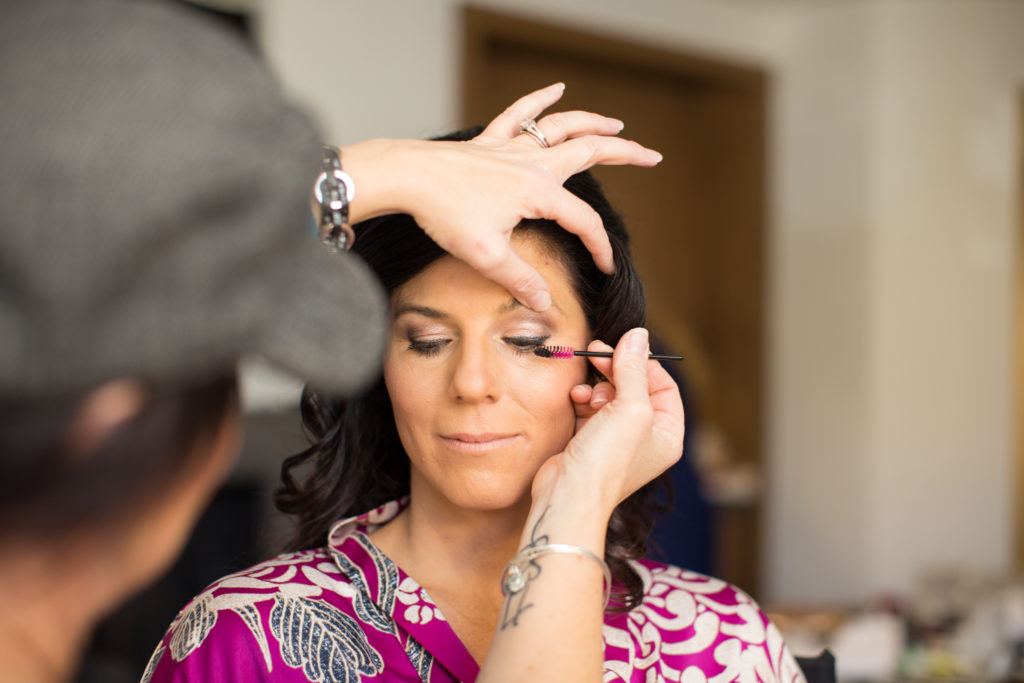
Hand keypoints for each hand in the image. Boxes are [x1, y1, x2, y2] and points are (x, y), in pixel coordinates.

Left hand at [341, 84, 661, 310]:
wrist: (407, 177)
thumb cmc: (443, 213)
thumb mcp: (486, 256)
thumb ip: (521, 280)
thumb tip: (545, 304)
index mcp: (538, 192)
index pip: (583, 221)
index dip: (600, 246)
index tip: (606, 267)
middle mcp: (532, 163)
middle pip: (589, 151)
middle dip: (624, 152)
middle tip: (651, 155)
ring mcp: (511, 147)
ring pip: (562, 127)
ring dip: (592, 122)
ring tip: (615, 122)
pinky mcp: (489, 141)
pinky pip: (520, 113)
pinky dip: (539, 99)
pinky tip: (556, 87)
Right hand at [534, 328, 684, 513]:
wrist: (568, 494)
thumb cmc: (606, 459)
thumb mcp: (629, 408)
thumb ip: (634, 369)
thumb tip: (638, 336)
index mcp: (667, 433)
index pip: (664, 386)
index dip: (643, 364)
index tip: (621, 349)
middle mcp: (646, 437)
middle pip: (635, 387)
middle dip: (615, 371)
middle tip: (596, 353)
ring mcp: (618, 440)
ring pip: (610, 396)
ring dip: (596, 386)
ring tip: (585, 393)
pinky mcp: (592, 440)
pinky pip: (591, 409)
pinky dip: (583, 400)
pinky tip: (575, 400)